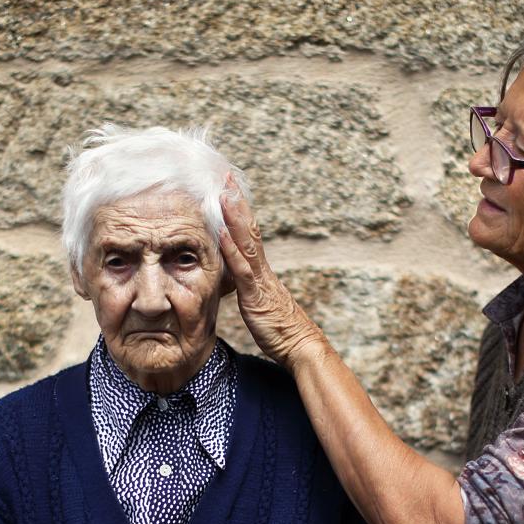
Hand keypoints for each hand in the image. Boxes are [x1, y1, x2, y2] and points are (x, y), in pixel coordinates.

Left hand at [218, 175, 326, 369]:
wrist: (300, 346)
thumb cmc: (281, 329)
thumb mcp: (260, 303)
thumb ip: (249, 287)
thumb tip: (238, 278)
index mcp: (261, 271)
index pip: (249, 234)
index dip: (239, 211)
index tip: (229, 188)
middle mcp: (262, 269)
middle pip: (250, 229)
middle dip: (237, 202)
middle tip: (227, 177)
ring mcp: (260, 280)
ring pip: (247, 243)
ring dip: (235, 217)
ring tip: (224, 194)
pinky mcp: (255, 296)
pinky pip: (242, 270)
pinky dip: (232, 250)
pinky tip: (223, 234)